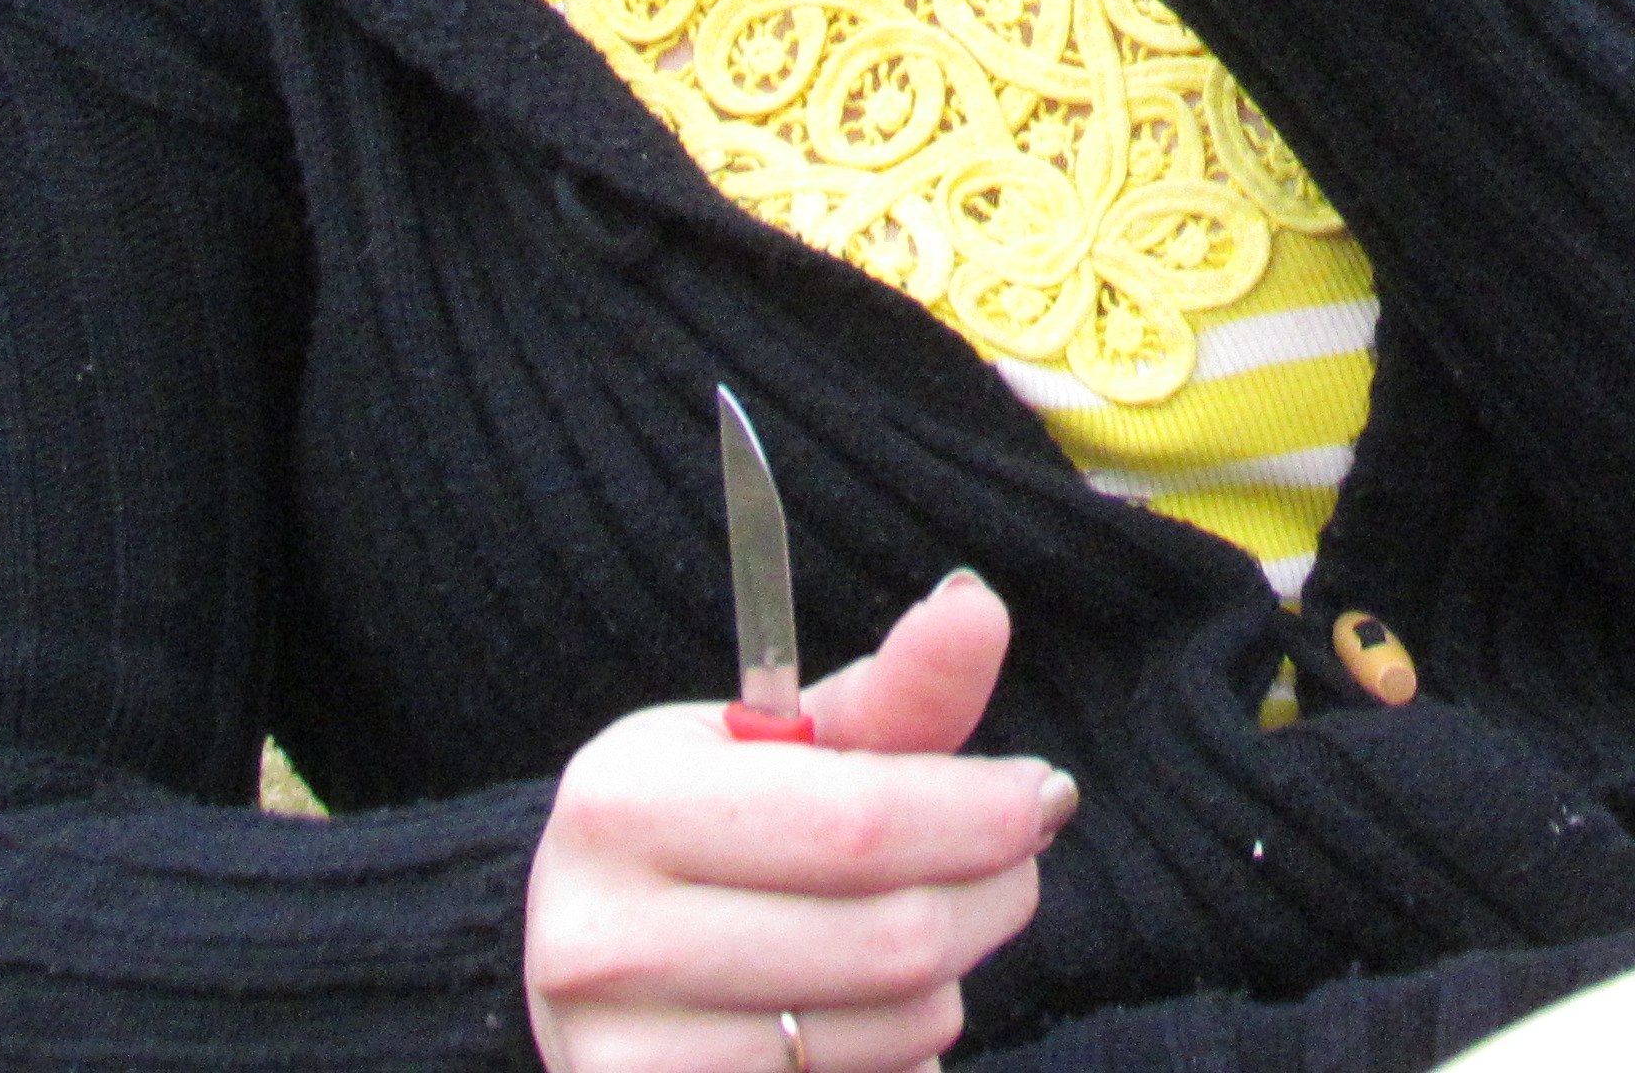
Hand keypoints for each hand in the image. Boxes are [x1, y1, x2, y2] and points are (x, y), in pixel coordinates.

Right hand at [524, 569, 1073, 1072]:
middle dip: (993, 891)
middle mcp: (607, 938)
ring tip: (930, 925)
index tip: (1044, 791)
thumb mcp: (777, 744)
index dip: (981, 811)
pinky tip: (872, 1004)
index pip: (858, 821)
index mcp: (627, 804)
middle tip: (1017, 859)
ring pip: (894, 1027)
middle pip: (893, 938)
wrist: (589, 951)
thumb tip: (979, 605)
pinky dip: (901, 1048)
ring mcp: (629, 1052)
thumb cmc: (708, 827)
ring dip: (951, 976)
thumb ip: (895, 689)